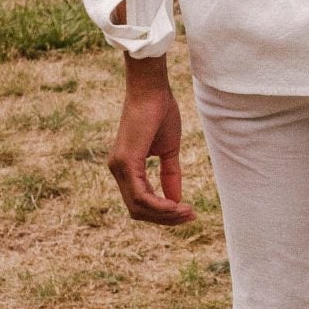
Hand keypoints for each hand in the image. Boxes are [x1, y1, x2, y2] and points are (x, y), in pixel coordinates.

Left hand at [107, 56, 195, 223]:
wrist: (152, 90)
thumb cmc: (160, 112)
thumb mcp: (169, 150)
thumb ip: (170, 174)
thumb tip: (176, 200)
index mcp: (126, 167)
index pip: (140, 202)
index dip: (163, 212)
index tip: (187, 212)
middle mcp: (118, 170)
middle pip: (138, 210)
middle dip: (165, 218)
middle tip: (190, 216)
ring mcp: (119, 167)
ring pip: (139, 207)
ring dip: (165, 214)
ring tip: (188, 212)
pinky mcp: (126, 163)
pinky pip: (140, 196)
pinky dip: (160, 205)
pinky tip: (176, 205)